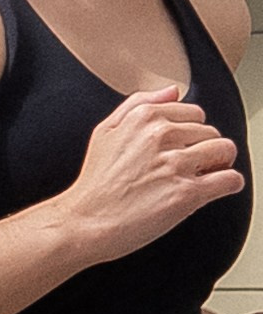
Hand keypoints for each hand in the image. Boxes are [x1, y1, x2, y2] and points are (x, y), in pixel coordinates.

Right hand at [65, 87, 245, 265]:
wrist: (84, 222)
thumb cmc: (94, 183)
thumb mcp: (106, 131)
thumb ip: (138, 103)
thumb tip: (173, 91)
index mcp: (144, 117)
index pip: (193, 113)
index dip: (191, 132)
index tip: (184, 147)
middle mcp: (162, 136)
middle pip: (211, 132)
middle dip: (206, 149)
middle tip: (192, 166)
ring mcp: (176, 164)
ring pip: (225, 151)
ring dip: (221, 164)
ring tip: (206, 176)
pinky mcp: (187, 193)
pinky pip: (229, 179)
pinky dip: (229, 184)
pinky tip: (218, 189)